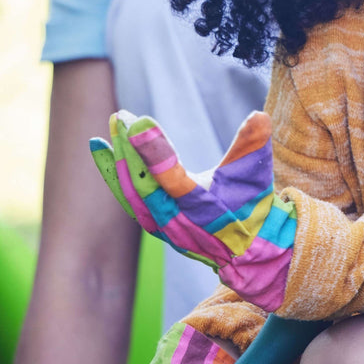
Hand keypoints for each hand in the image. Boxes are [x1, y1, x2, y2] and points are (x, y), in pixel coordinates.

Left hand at [90, 109, 296, 309]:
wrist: (245, 248)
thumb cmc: (252, 205)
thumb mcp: (255, 173)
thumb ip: (253, 144)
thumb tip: (259, 115)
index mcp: (203, 209)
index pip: (171, 178)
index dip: (155, 151)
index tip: (138, 123)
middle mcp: (177, 221)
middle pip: (142, 184)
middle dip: (128, 149)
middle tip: (121, 117)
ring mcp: (161, 226)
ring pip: (129, 193)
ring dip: (116, 161)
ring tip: (106, 131)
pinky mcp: (153, 224)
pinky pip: (127, 198)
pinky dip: (114, 175)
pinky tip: (105, 150)